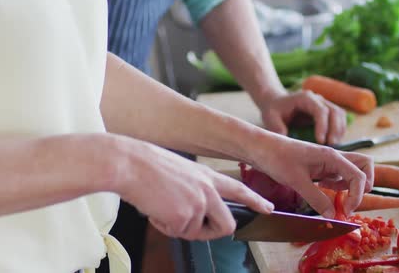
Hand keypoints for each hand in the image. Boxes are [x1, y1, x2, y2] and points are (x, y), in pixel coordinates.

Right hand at [114, 138, 273, 240]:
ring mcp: (198, 204)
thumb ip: (194, 191)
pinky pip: (177, 233)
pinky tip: (154, 208)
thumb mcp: (180, 173)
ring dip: (177, 227)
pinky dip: (163, 226)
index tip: (269, 208)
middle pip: (227, 225)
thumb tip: (193, 216)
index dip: (255, 200)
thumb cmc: (147, 166)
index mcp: (207, 176)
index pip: (239, 188)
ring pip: (195, 233)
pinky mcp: (185, 216)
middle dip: (210, 233)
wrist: (130, 164)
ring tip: (161, 207)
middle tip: (189, 228)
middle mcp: (208, 190)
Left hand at [253, 136, 372, 217]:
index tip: (344, 211)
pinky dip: (338, 185)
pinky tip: (323, 189)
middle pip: (364, 166)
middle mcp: (334, 157)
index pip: (359, 176)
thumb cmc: (277, 158)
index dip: (357, 196)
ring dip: (350, 186)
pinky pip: (339, 175)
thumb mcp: (297, 182)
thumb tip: (333, 216)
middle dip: (364, 185)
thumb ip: (317, 199)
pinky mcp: (320, 166)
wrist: (261, 148)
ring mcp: (328, 161)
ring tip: (333, 196)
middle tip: (348, 200)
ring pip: (353, 171)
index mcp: (331, 156)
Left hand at [260, 90, 346, 144]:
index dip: (323, 126)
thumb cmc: (273, 111)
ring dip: (339, 131)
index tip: (320, 141)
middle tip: (332, 146)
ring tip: (334, 147)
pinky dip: (339, 131)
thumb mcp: (270, 118)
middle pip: (334, 111)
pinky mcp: (327, 112)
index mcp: (305, 98)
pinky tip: (333, 143)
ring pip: (340, 115)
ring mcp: (324, 104)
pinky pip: (339, 119)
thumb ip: (277, 129)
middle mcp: (318, 99)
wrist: (276, 103)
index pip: (320, 110)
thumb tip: (288, 141)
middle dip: (335, 129)